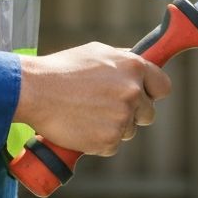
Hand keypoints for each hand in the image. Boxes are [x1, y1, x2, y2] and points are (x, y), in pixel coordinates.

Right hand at [14, 43, 171, 156]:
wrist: (35, 92)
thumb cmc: (62, 69)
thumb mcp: (96, 52)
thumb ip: (122, 60)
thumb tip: (139, 66)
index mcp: (133, 67)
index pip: (163, 86)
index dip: (153, 92)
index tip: (145, 95)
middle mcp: (132, 92)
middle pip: (148, 113)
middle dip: (132, 112)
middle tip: (106, 106)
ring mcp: (122, 118)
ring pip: (129, 130)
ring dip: (113, 126)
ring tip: (86, 112)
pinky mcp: (109, 141)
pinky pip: (112, 145)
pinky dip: (98, 140)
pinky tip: (81, 126)